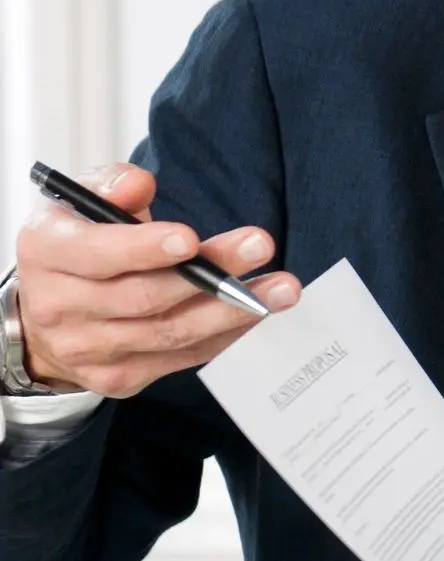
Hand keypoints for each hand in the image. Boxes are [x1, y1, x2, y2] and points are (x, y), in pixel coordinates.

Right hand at [12, 163, 299, 396]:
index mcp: (45, 253)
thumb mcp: (82, 203)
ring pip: (170, 332)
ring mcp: (89, 349)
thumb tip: (139, 183)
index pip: (95, 254)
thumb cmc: (78, 246)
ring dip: (231, 311)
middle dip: (209, 273)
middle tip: (259, 245)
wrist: (47, 317)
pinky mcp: (119, 378)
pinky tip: (258, 313)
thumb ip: (111, 186)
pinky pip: (182, 357)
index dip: (144, 248)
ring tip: (281, 288)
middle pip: (144, 296)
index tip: (190, 238)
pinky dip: (225, 335)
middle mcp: (59, 307)